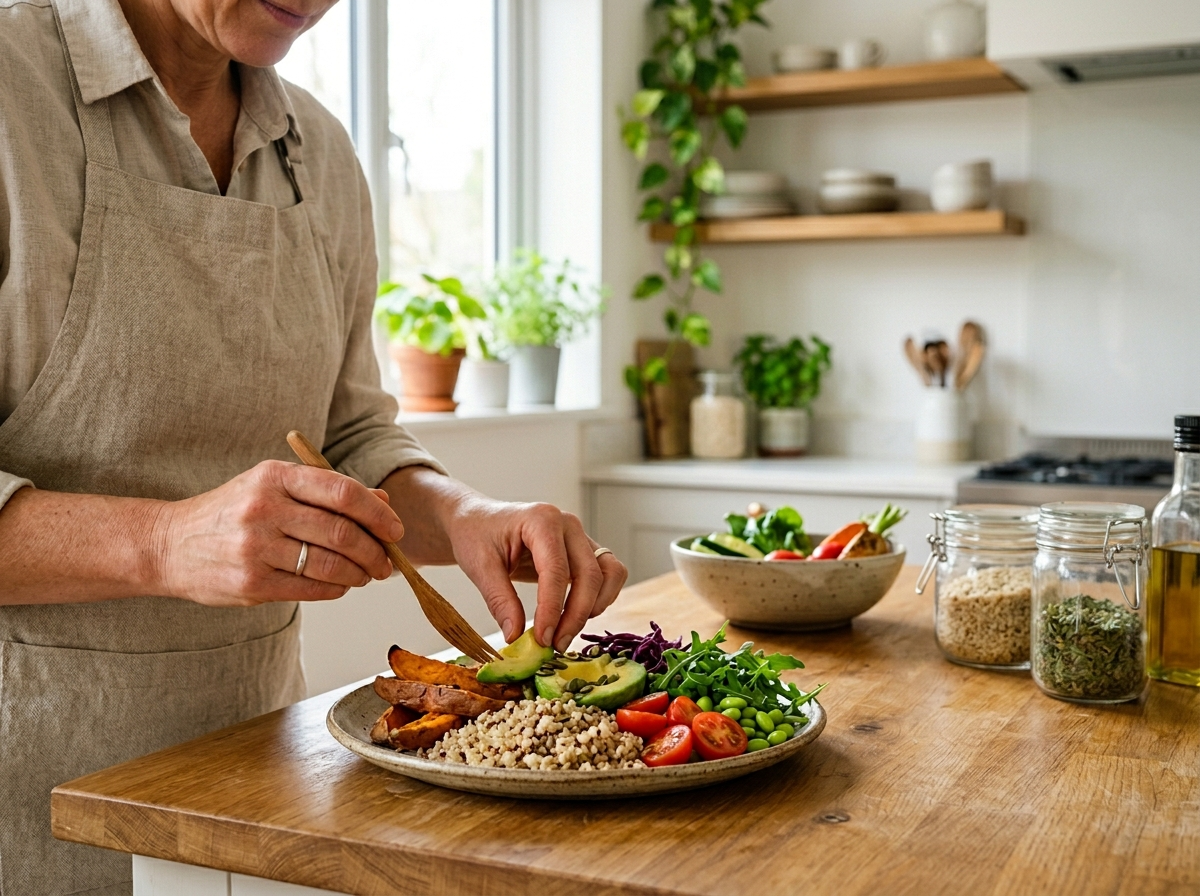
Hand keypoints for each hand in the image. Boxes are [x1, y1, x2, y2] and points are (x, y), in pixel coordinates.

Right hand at [156, 460, 403, 606]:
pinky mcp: (251, 582)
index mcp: (275, 476)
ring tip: (366, 575)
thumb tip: (383, 500)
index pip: (342, 492)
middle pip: (342, 532)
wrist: (169, 544)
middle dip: (375, 551)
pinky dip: (335, 589)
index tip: (395, 530)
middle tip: (385, 562)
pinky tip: (340, 585)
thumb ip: (327, 492)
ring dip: (359, 573)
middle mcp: (265, 508)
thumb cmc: (233, 512)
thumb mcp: (274, 488)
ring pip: (330, 564)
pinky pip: (310, 589)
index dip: (377, 514)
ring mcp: (256, 547)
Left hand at [444, 497, 627, 651]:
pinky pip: (610, 573)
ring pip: (609, 574)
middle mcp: (568, 524)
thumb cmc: (477, 535)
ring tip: (567, 630)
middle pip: (590, 575)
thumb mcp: (479, 566)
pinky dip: (601, 597)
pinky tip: (577, 614)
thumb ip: (500, 600)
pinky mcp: (585, 550)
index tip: (542, 639)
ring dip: (594, 606)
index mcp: (542, 520)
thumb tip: (516, 637)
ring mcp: (581, 536)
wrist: (478, 519)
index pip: (557, 571)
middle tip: (554, 645)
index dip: (552, 609)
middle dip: (576, 615)